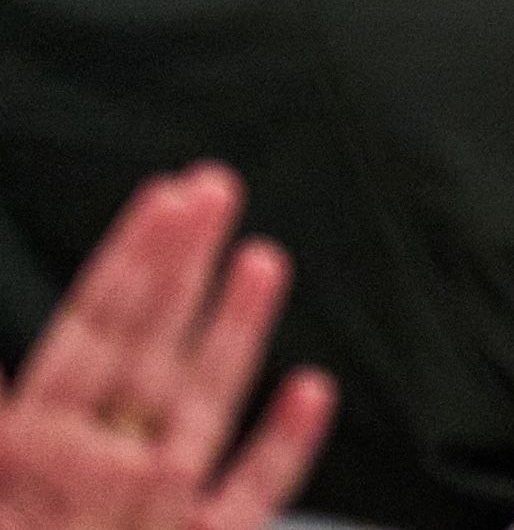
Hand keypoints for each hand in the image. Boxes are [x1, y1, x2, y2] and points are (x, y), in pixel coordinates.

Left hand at [0, 165, 335, 529]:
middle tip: (212, 188)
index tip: (165, 195)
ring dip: (233, 335)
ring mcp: (150, 521)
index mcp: (32, 460)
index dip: (128, 266)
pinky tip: (309, 394)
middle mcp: (98, 481)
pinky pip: (247, 502)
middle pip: (146, 357)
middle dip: (179, 270)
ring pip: (199, 413)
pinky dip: (283, 450)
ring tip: (261, 259)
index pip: (91, 340)